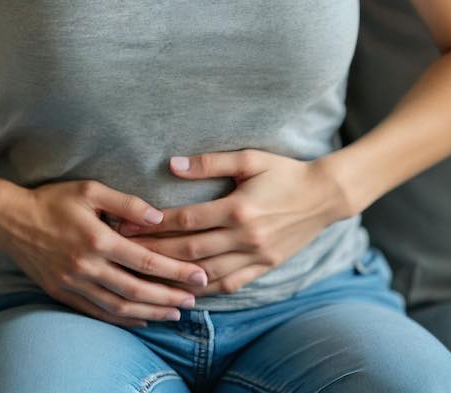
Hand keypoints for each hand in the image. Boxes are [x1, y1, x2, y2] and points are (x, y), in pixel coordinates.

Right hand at [0, 177, 209, 328]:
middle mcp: (86, 265)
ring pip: (117, 305)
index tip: (199, 277)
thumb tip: (159, 217)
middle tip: (194, 301)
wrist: (9, 219)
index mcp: (97, 238)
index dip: (175, 272)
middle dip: (168, 297)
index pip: (145, 261)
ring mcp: (72, 283)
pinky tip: (140, 318)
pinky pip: (96, 312)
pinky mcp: (61, 293)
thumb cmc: (53, 199)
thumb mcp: (91, 190)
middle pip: (136, 289)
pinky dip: (121, 318)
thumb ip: (127, 203)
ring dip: (149, 312)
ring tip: (174, 314)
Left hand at [113, 150, 350, 294]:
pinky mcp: (264, 267)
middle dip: (155, 252)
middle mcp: (245, 237)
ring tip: (146, 277)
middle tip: (125, 252)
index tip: (127, 224)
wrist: (324, 195)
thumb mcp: (250, 159)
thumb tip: (171, 165)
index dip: (154, 224)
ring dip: (174, 277)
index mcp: (238, 208)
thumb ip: (209, 163)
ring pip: (206, 274)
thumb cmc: (285, 172)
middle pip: (190, 251)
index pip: (187, 220)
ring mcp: (256, 256)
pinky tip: (183, 290)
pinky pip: (229, 285)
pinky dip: (204, 290)